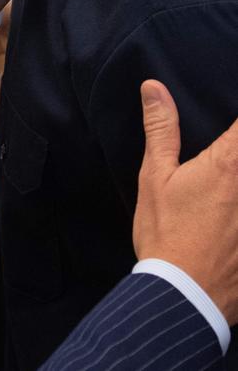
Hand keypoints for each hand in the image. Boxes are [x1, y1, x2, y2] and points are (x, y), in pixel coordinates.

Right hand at [133, 79, 237, 324]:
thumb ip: (161, 129)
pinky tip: (232, 220)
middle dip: (236, 151)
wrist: (183, 297)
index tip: (229, 127)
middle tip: (215, 176)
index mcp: (228, 163)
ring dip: (236, 188)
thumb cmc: (165, 233)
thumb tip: (154, 87)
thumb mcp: (154, 177)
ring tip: (220, 201)